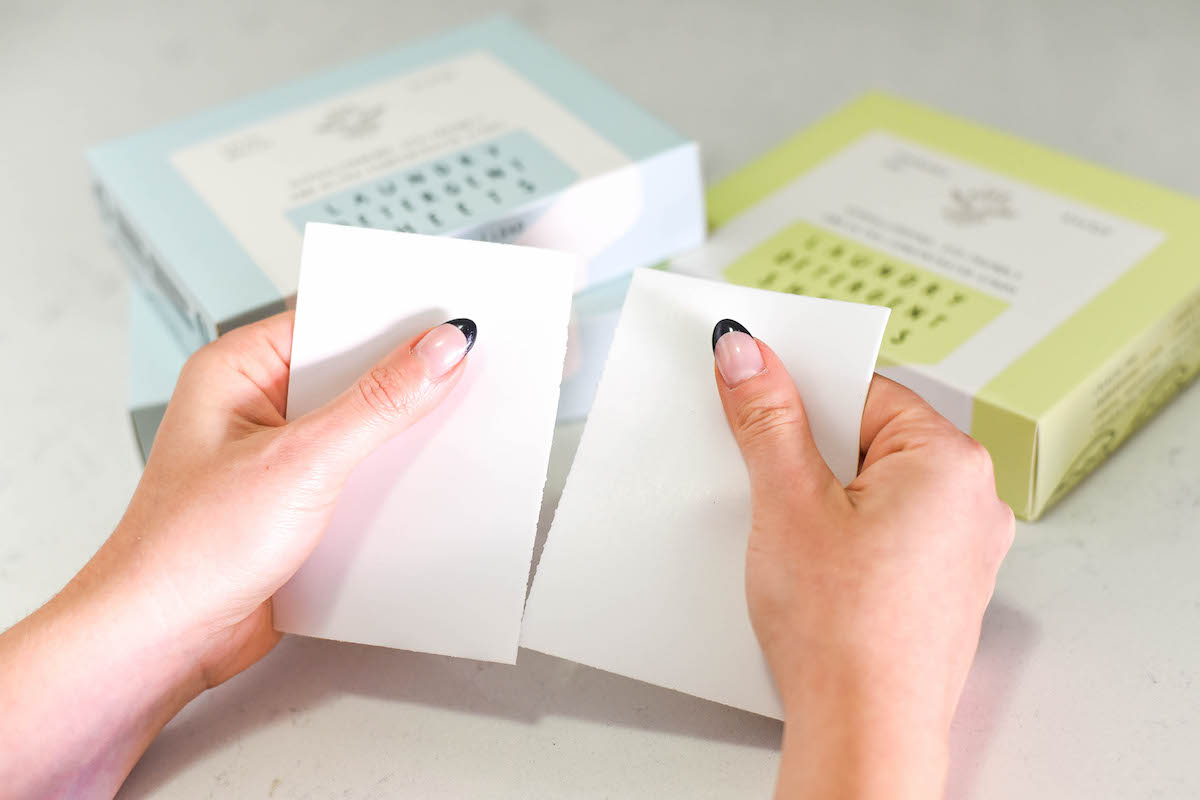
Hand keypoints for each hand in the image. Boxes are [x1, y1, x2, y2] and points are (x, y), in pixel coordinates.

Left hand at [0, 311, 475, 797]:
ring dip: (399, 438)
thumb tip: (436, 351)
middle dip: (406, 382)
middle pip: (353, 374)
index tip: (451, 323)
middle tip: (461, 379)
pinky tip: (414, 490)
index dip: (394, 320)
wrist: (162, 642)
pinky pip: (359, 475)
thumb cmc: (184, 551)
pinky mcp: (299, 502)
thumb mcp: (299, 462)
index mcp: (238, 370)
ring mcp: (279, 457)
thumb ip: (377, 404)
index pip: (333, 320)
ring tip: (441, 439)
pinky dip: (389, 482)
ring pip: (361, 427)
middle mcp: (258, 407)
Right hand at [712, 320, 1013, 798]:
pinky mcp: (940, 587)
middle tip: (766, 474)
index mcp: (950, 462)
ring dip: (826, 494)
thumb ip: (767, 417)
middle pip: (873, 439)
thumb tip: (748, 354)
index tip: (760, 393)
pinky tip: (812, 564)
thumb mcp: (788, 502)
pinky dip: (847, 533)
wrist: (865, 732)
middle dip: (812, 449)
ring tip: (789, 532)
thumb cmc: (845, 632)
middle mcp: (972, 501)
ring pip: (877, 488)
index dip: (804, 392)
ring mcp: (962, 550)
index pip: (867, 389)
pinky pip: (889, 531)